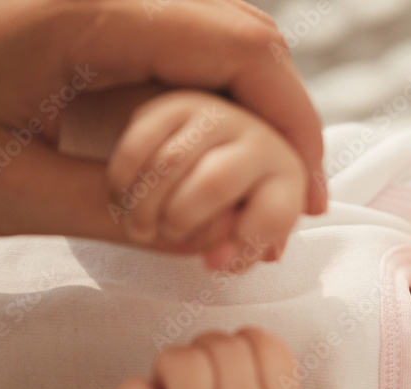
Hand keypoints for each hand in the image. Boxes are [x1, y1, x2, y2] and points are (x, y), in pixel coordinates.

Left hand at [0, 0, 325, 243]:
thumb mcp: (2, 190)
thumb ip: (115, 215)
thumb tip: (205, 236)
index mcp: (90, 14)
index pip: (241, 49)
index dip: (296, 121)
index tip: (309, 190)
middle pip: (241, 36)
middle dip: (284, 119)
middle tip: (296, 196)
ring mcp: (95, 3)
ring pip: (211, 40)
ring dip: (247, 112)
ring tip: (262, 182)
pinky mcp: (80, 18)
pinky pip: (170, 49)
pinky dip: (206, 102)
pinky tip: (208, 152)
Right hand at [103, 90, 307, 269]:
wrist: (212, 151)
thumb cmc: (236, 204)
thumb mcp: (249, 229)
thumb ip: (240, 250)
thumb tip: (218, 261)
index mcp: (287, 173)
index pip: (272, 214)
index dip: (241, 246)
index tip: (214, 261)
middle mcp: (256, 136)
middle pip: (213, 183)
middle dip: (183, 220)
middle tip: (169, 235)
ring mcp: (214, 114)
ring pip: (170, 162)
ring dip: (145, 206)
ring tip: (141, 229)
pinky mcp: (173, 104)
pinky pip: (139, 142)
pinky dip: (124, 179)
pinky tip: (123, 200)